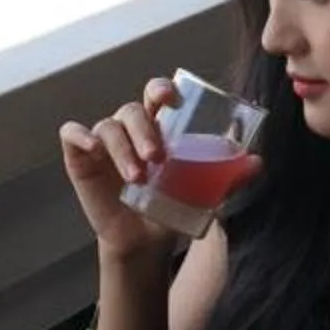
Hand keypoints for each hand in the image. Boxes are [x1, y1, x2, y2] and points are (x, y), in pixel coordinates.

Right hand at [59, 78, 242, 258]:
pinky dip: (80, 136)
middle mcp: (129, 128)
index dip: (161, 89)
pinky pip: (73, 135)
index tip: (172, 100)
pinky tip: (92, 148)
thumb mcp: (204, 191)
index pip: (156, 94)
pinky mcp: (81, 158)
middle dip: (145, 131)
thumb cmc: (173, 205)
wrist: (146, 240)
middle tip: (158, 158)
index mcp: (158, 125)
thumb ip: (229, 177)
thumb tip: (257, 162)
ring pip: (108, 127)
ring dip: (123, 148)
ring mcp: (103, 141)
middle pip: (132, 111)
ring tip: (138, 177)